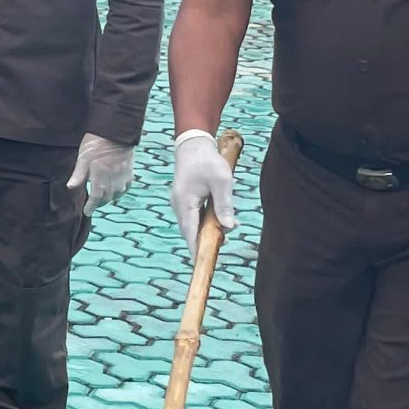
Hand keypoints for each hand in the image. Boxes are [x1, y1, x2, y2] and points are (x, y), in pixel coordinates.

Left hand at [67, 132, 134, 212]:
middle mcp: (113, 180)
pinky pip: (126, 187)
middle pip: (106, 198)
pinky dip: (120, 191)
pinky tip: (115, 190)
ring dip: (109, 198)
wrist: (116, 132)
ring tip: (102, 198)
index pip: (96, 197)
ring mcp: (123, 176)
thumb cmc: (96, 142)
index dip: (91, 206)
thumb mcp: (83, 157)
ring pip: (117, 194)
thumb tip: (70, 187)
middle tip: (92, 205)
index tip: (86, 212)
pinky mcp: (130, 171)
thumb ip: (78, 174)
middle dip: (98, 204)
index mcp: (100, 176)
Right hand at [171, 128, 237, 255]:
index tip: (202, 263)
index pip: (190, 232)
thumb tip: (229, 227)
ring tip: (223, 235)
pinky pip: (194, 218)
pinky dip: (205, 224)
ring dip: (206, 232)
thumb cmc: (208, 161)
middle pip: (190, 232)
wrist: (193, 145)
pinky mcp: (185, 201)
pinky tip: (219, 222)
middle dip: (204, 241)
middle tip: (220, 247)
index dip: (196, 249)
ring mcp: (180, 204)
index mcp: (185, 202)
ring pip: (192, 226)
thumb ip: (225, 205)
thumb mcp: (222, 181)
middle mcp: (179, 205)